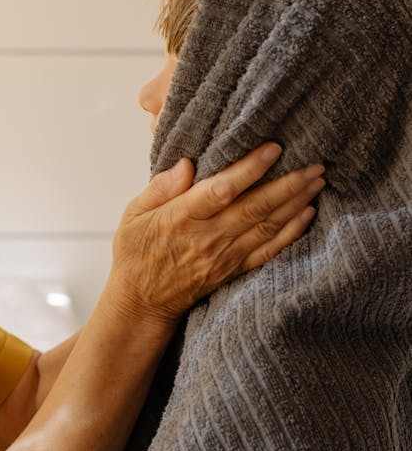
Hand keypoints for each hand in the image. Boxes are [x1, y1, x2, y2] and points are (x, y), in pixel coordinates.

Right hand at [107, 143, 324, 332]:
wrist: (142, 303)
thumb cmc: (136, 252)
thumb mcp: (133, 214)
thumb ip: (160, 187)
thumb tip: (186, 163)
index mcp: (181, 218)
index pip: (221, 190)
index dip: (249, 169)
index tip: (273, 147)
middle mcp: (207, 237)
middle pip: (255, 208)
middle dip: (288, 184)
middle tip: (314, 162)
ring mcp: (224, 256)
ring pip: (267, 227)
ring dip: (296, 203)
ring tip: (318, 180)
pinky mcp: (234, 270)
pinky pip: (268, 251)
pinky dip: (291, 233)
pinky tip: (308, 213)